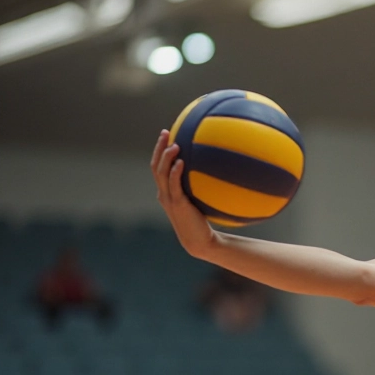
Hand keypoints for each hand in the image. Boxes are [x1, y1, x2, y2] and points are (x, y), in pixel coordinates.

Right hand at [150, 130, 214, 257]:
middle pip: (155, 166)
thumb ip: (202, 186)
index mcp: (166, 191)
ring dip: (166, 158)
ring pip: (161, 174)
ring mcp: (168, 199)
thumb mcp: (200, 200)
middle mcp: (163, 193)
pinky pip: (174, 186)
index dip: (159, 151)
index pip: (158, 167)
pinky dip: (175, 173)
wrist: (200, 241)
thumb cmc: (203, 222)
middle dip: (159, 148)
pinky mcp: (177, 205)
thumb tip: (218, 168)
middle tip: (166, 132)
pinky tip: (182, 162)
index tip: (166, 135)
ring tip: (174, 145)